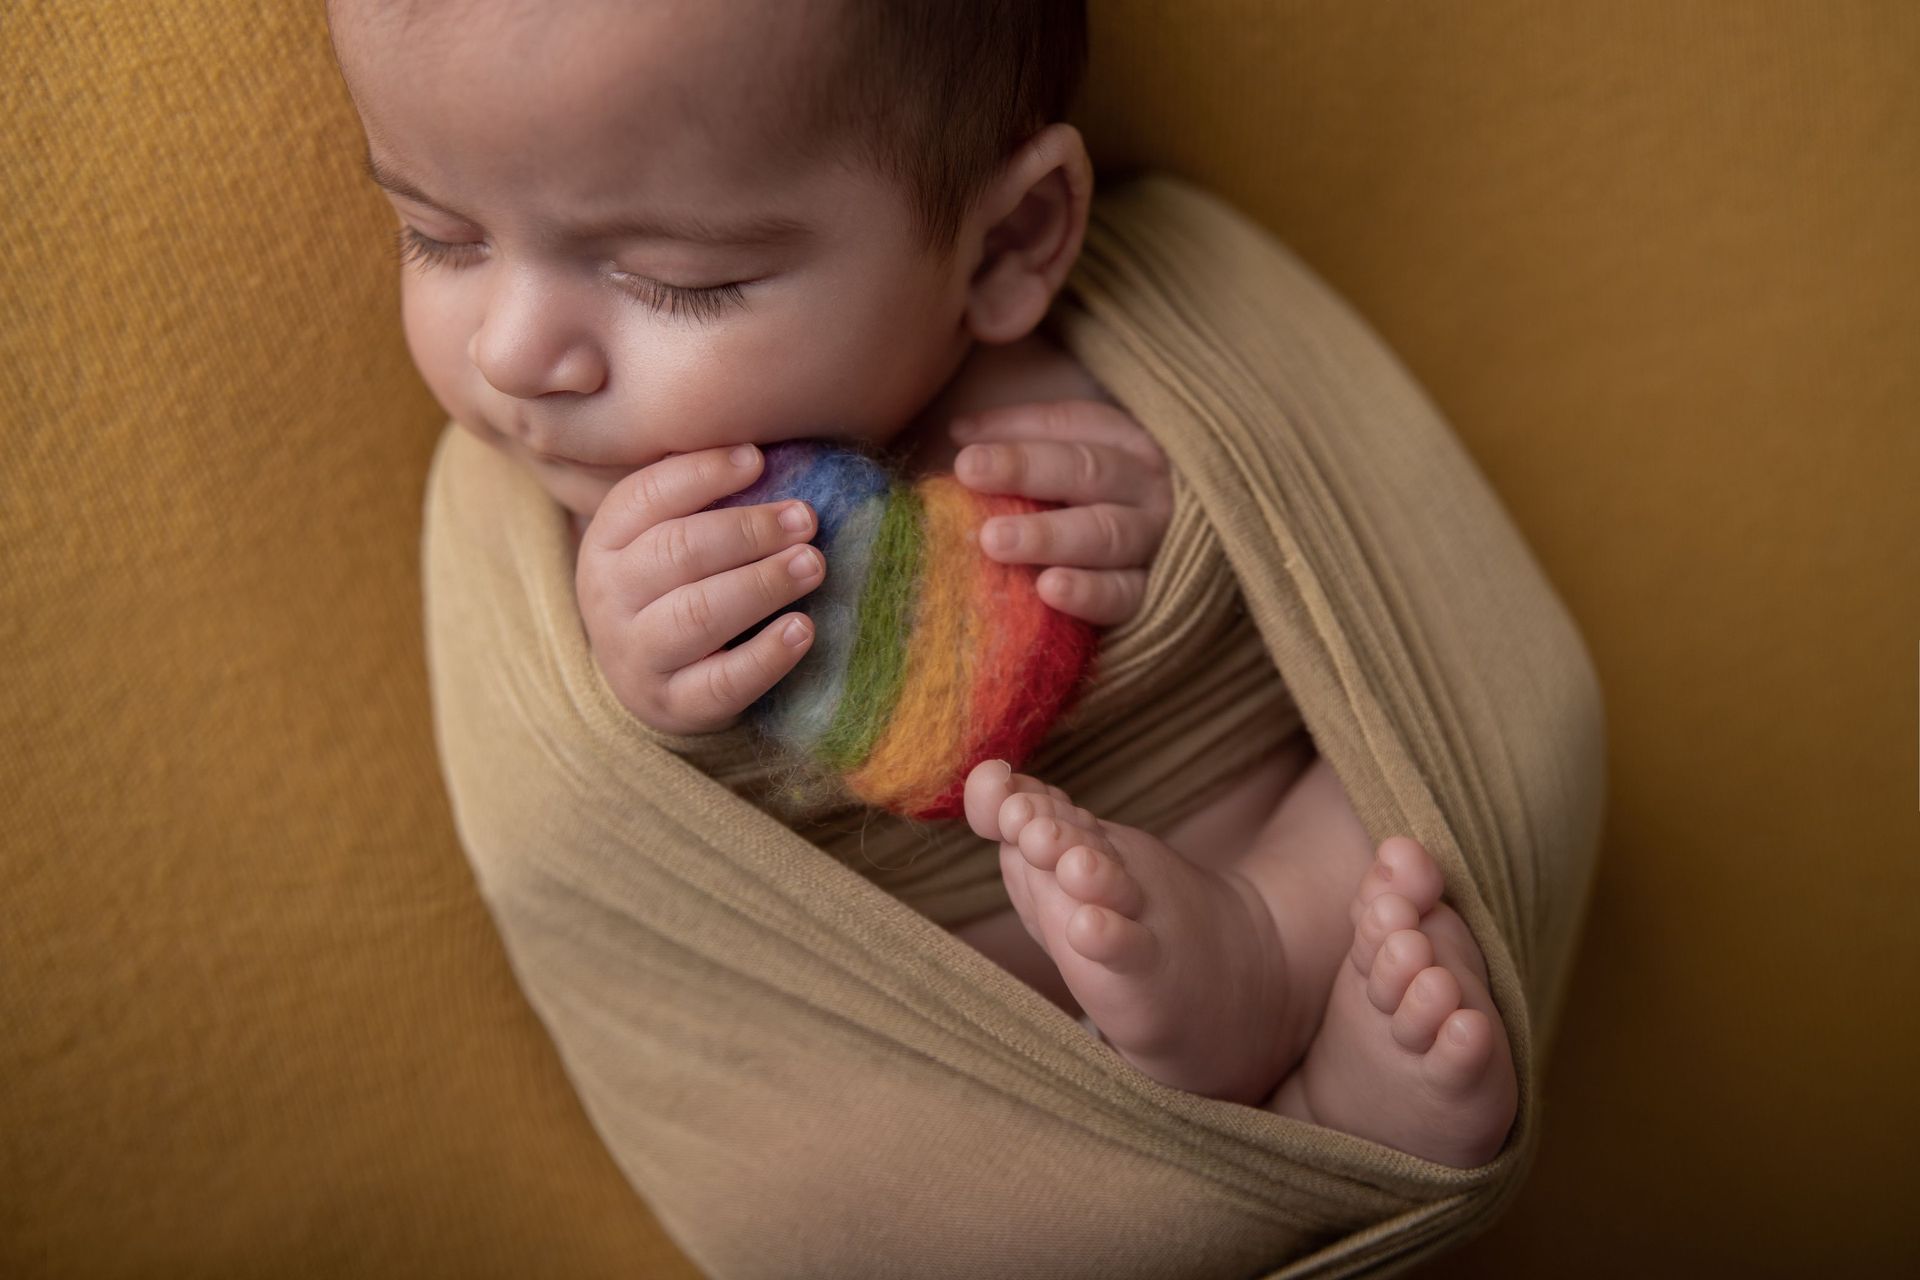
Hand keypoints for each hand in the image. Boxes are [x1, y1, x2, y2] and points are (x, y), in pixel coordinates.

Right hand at [574, 445, 822, 735]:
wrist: (648, 683)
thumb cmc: (673, 589)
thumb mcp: (664, 541)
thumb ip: (702, 502)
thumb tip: (768, 455)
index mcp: (605, 542)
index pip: (645, 496)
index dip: (701, 473)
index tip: (757, 459)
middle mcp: (609, 597)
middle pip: (677, 553)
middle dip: (747, 531)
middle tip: (805, 518)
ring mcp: (636, 656)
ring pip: (697, 615)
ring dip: (762, 584)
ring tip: (813, 564)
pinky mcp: (672, 706)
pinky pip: (722, 682)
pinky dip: (766, 655)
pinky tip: (803, 628)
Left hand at [950, 400, 1172, 625]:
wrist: (1145, 595)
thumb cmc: (1071, 512)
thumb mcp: (1049, 467)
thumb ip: (1010, 445)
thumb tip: (960, 432)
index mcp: (1122, 443)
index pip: (1071, 424)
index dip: (1016, 429)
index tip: (962, 445)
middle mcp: (1145, 487)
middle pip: (1089, 470)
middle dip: (1027, 469)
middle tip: (969, 471)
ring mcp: (1153, 542)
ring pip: (1107, 533)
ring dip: (1049, 536)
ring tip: (995, 541)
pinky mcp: (1154, 597)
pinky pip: (1124, 595)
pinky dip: (1088, 593)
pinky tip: (1048, 590)